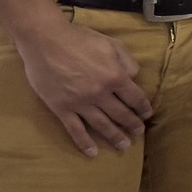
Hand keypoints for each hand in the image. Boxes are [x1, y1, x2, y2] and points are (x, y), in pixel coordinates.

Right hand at [11, 16, 151, 156]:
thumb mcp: (112, 44)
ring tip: (124, 146)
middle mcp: (101, 93)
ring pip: (102, 125)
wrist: (45, 40)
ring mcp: (80, 103)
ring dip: (115, 137)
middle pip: (121, 114)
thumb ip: (127, 62)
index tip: (146, 115)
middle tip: (139, 133)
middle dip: (132, 124)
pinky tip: (92, 152)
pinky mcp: (61, 109)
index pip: (135, 98)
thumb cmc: (79, 39)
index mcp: (115, 76)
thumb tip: (134, 78)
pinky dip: (84, 143)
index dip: (143, 108)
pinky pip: (75, 130)